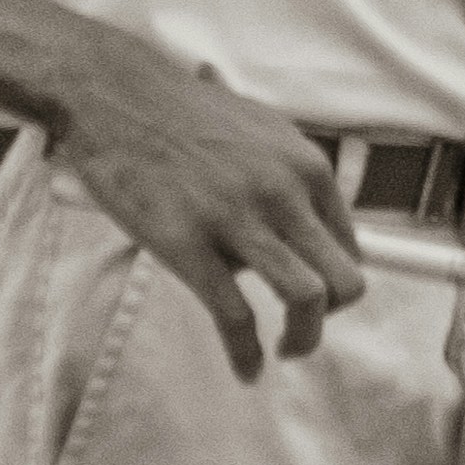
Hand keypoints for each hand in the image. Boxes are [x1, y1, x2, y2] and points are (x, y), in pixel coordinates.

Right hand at [43, 33, 362, 381]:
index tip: (320, 297)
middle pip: (343, 278)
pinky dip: (247, 354)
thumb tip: (310, 222)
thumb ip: (288, 174)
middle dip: (333, 316)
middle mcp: (282, 190)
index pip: (351, 244)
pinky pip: (235, 316)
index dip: (338, 279)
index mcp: (304, 164)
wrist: (113, 96)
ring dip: (304, 339)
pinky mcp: (188, 243)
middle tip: (306, 329)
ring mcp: (235, 217)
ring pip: (305, 299)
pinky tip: (247, 368)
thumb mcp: (257, 129)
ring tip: (287, 352)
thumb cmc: (179, 112)